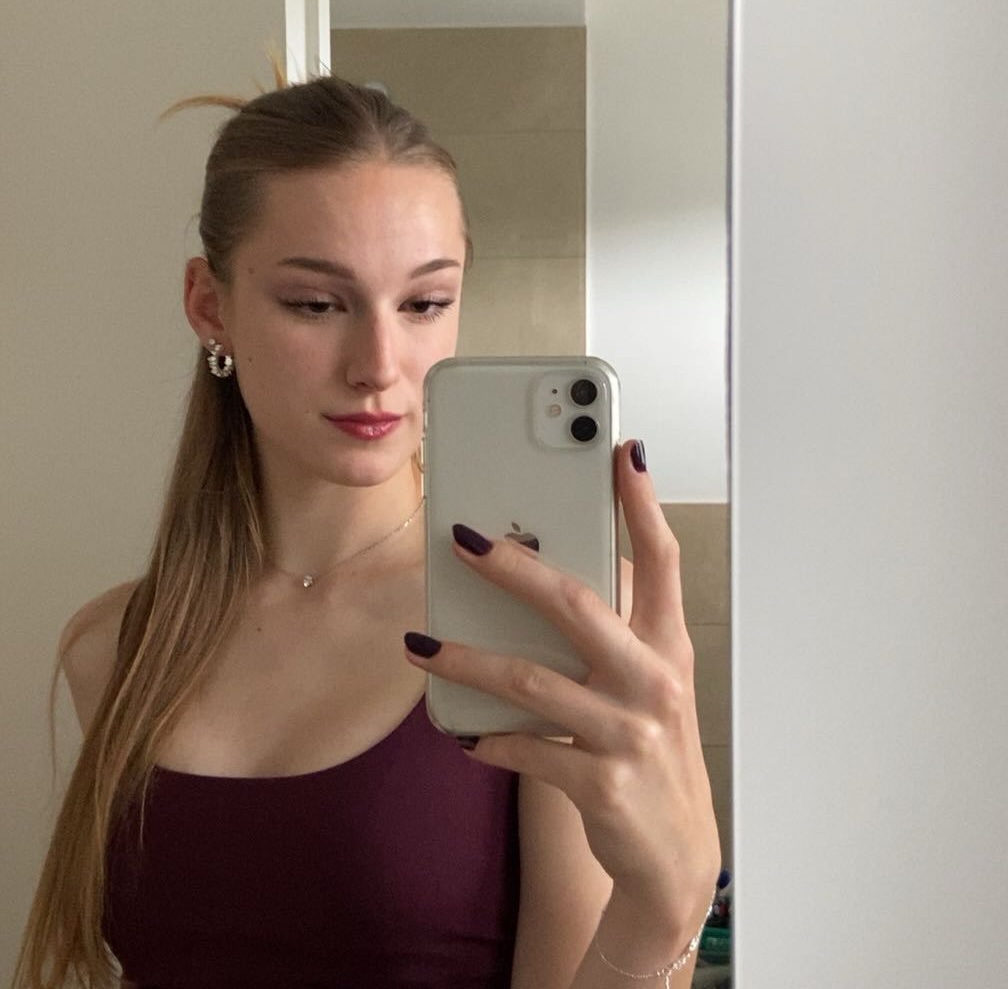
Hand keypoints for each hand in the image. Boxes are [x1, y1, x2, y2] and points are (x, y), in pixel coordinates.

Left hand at [404, 439, 720, 931]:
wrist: (675, 853)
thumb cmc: (651, 749)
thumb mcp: (649, 683)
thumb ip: (614, 631)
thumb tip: (543, 580)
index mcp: (666, 646)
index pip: (660, 560)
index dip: (642, 505)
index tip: (621, 453)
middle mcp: (653, 680)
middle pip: (577, 604)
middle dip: (515, 567)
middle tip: (464, 539)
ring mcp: (628, 732)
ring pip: (531, 680)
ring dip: (467, 660)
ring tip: (421, 645)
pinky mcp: (599, 781)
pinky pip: (525, 749)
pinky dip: (486, 738)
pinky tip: (461, 732)